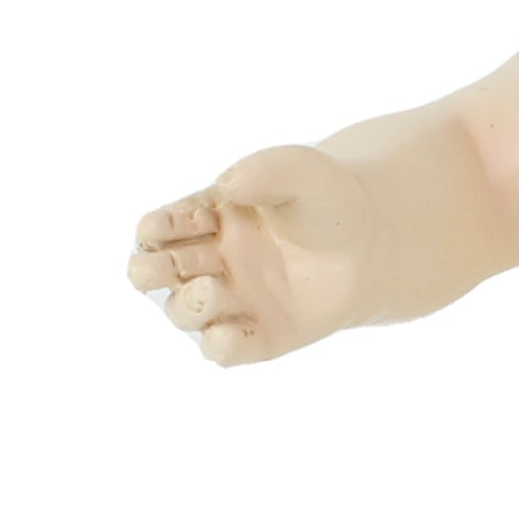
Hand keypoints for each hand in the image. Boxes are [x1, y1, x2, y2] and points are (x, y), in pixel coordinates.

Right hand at [125, 144, 374, 366]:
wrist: (370, 240)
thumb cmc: (323, 198)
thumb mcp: (300, 172)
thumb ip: (265, 171)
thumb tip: (229, 184)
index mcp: (204, 220)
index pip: (162, 227)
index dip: (154, 230)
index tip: (156, 228)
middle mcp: (210, 263)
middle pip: (162, 273)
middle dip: (148, 272)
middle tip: (148, 272)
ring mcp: (233, 301)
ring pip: (188, 312)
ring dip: (189, 305)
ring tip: (210, 289)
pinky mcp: (263, 335)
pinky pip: (231, 348)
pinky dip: (222, 347)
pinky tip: (223, 339)